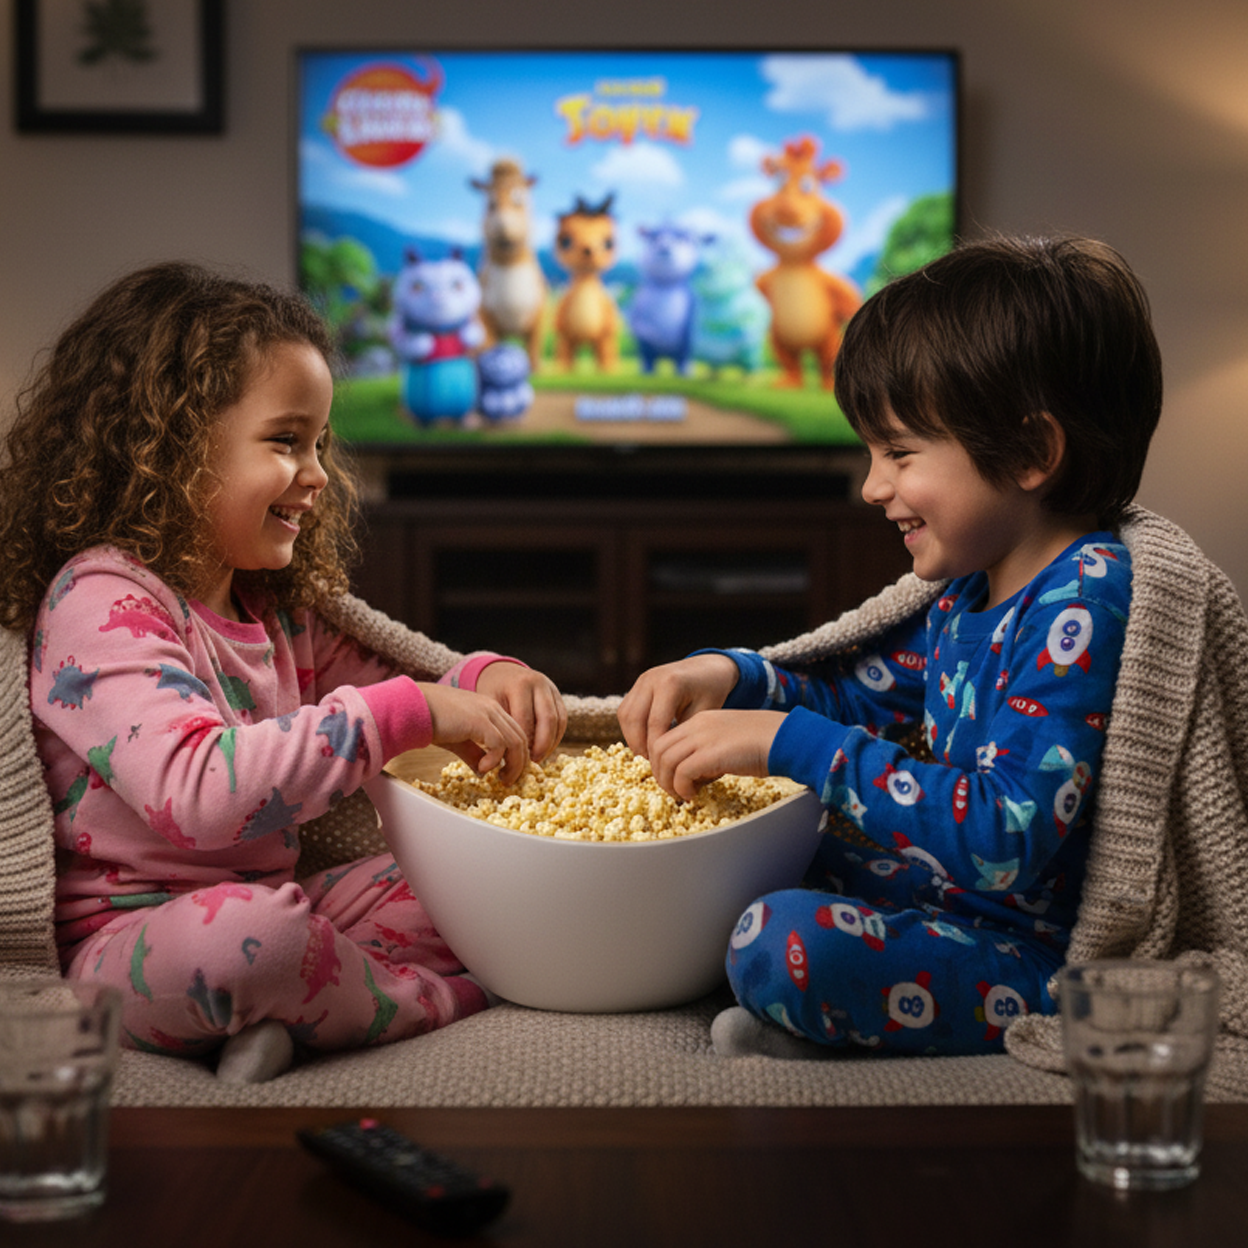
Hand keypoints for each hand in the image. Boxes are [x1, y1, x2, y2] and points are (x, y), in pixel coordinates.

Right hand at [421, 683, 529, 784]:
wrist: (414, 708)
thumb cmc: (432, 721)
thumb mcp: (458, 740)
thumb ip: (474, 753)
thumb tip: (484, 772)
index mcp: (490, 709)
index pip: (516, 732)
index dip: (518, 754)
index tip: (510, 772)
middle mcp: (493, 708)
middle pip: (521, 738)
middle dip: (519, 763)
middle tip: (509, 780)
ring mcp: (488, 713)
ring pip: (515, 742)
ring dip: (512, 764)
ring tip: (501, 779)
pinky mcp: (480, 721)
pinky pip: (499, 744)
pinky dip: (495, 759)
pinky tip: (483, 768)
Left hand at [473, 661, 566, 761]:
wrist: (502, 672)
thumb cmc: (492, 692)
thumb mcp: (489, 704)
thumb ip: (499, 725)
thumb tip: (506, 756)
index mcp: (519, 685)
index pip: (526, 719)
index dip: (523, 742)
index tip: (517, 758)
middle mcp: (539, 683)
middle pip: (548, 719)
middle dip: (542, 744)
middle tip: (533, 762)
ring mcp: (551, 688)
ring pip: (559, 720)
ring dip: (551, 742)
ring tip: (539, 758)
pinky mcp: (558, 695)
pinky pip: (563, 719)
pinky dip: (556, 736)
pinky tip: (545, 748)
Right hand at [617, 654, 740, 760]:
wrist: (708, 668)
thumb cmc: (711, 692)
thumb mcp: (705, 713)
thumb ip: (685, 733)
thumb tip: (669, 758)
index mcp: (670, 684)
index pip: (655, 723)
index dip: (656, 747)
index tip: (663, 765)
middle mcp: (651, 679)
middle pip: (633, 718)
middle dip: (639, 744)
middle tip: (652, 762)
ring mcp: (641, 680)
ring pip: (625, 715)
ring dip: (632, 737)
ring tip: (647, 753)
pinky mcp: (637, 685)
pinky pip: (625, 710)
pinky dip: (631, 728)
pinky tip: (644, 741)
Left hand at [646, 709, 787, 800]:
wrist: (786, 738)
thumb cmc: (764, 743)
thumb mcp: (728, 740)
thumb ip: (708, 750)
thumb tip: (693, 774)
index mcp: (701, 719)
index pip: (665, 738)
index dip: (661, 761)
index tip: (671, 777)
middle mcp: (698, 725)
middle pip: (658, 748)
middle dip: (659, 773)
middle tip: (672, 789)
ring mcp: (703, 738)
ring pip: (665, 761)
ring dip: (668, 782)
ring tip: (682, 795)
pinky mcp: (711, 754)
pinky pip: (681, 773)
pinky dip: (681, 788)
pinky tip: (693, 795)